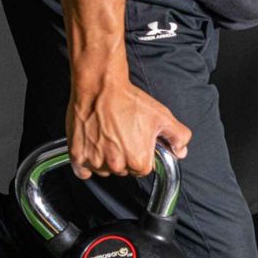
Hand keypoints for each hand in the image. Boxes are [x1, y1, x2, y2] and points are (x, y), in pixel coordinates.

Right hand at [66, 80, 191, 179]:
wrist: (100, 86)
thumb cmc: (129, 100)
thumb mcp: (163, 116)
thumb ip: (178, 136)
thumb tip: (180, 151)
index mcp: (138, 160)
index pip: (143, 169)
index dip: (142, 155)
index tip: (138, 143)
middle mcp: (116, 164)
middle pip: (123, 170)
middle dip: (125, 157)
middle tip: (123, 136)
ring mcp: (95, 161)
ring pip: (104, 170)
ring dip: (107, 159)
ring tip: (108, 137)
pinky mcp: (77, 154)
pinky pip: (83, 171)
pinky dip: (87, 164)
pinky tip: (94, 148)